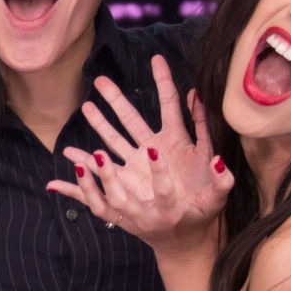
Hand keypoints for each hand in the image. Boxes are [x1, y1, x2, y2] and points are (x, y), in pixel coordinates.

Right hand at [47, 55, 234, 254]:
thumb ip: (219, 167)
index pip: (170, 104)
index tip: (156, 58)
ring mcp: (138, 164)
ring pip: (114, 138)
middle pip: (132, 117)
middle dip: (116, 99)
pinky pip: (104, 170)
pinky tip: (71, 154)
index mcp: (178, 142)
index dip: (163, 81)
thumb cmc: (206, 206)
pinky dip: (87, 164)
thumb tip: (219, 150)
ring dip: (99, 124)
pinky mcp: (128, 182)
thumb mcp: (217, 189)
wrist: (191, 231)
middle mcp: (155, 148)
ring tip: (85, 107)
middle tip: (101, 80)